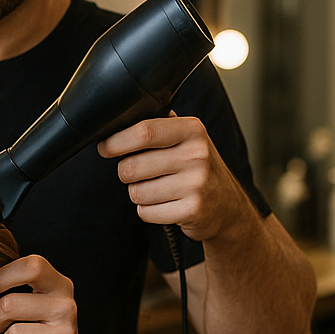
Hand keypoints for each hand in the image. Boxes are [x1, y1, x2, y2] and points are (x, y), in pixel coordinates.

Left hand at [0, 255, 102, 333]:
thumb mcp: (31, 307)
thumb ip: (19, 288)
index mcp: (57, 282)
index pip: (32, 262)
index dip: (4, 271)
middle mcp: (65, 295)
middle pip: (30, 270)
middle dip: (0, 285)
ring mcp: (66, 316)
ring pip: (11, 304)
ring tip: (3, 330)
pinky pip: (16, 333)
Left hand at [97, 113, 252, 242]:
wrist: (228, 206)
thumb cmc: (199, 168)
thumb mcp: (187, 138)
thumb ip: (159, 125)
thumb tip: (117, 120)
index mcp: (192, 130)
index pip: (143, 132)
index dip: (116, 142)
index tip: (106, 147)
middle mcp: (197, 155)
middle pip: (133, 166)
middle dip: (126, 172)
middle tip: (139, 173)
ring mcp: (196, 184)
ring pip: (137, 192)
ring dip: (139, 193)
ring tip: (158, 189)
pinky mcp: (192, 210)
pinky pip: (146, 212)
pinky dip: (149, 211)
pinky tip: (166, 204)